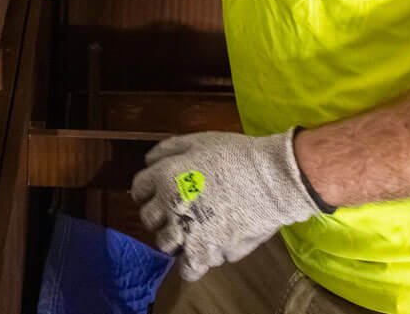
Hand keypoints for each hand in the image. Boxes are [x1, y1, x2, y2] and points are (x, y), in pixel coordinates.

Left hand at [131, 130, 321, 280]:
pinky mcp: (206, 252)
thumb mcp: (199, 140)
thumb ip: (169, 149)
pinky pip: (187, 269)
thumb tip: (149, 161)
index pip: (138, 189)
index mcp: (165, 176)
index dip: (148, 191)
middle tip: (178, 211)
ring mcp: (186, 232)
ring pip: (164, 244)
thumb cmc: (237, 156)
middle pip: (148, 218)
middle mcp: (169, 206)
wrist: (271, 180)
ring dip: (174, 238)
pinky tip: (201, 253)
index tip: (159, 193)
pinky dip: (191, 264)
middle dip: (159, 214)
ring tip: (192, 231)